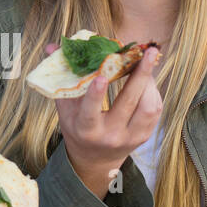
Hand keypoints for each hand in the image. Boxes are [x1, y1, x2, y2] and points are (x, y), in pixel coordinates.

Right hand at [48, 42, 162, 196]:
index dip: (95, 95)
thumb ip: (61, 77)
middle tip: (148, 51)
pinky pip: (155, 110)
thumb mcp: (65, 108)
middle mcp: (110, 136)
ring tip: (147, 62)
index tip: (100, 76)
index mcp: (87, 130)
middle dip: (140, 75)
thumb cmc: (77, 128)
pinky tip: (147, 79)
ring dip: (149, 81)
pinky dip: (153, 91)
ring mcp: (130, 137)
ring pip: (148, 107)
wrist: (95, 159)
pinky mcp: (144, 136)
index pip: (91, 113)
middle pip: (128, 104)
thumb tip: (51, 46)